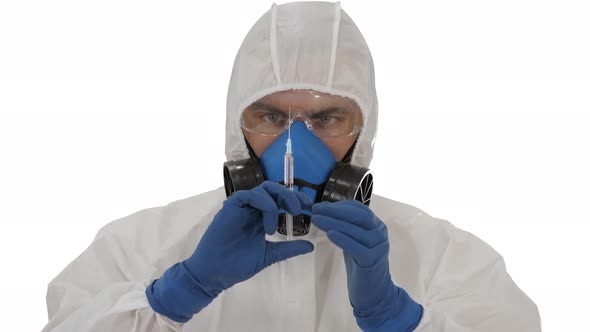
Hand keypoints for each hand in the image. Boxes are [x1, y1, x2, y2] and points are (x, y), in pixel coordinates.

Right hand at [186, 180, 313, 293]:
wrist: (216, 273)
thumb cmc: (238, 264)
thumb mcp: (270, 255)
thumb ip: (289, 249)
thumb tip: (311, 246)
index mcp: (262, 217)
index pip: (281, 201)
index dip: (297, 201)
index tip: (311, 209)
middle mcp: (253, 208)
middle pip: (274, 190)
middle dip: (290, 196)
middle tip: (301, 209)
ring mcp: (242, 206)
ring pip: (263, 189)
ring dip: (277, 202)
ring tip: (279, 224)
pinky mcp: (231, 206)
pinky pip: (249, 195)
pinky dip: (263, 203)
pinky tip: (268, 221)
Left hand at [312, 200, 422, 330]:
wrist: (374, 291)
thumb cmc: (361, 264)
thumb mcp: (353, 240)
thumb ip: (344, 226)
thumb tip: (325, 210)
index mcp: (376, 225)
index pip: (359, 209)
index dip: (339, 206)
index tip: (320, 205)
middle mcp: (380, 232)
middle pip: (358, 216)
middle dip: (335, 211)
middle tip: (315, 209)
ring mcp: (378, 246)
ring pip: (355, 230)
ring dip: (334, 222)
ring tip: (316, 219)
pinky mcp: (373, 260)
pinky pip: (356, 247)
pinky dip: (343, 239)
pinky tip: (330, 234)